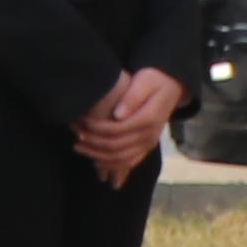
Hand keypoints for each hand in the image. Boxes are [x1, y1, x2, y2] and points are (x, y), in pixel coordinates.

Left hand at [77, 67, 182, 181]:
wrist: (171, 87)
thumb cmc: (153, 80)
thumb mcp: (144, 82)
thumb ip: (131, 98)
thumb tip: (117, 114)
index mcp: (148, 119)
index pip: (117, 130)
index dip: (96, 128)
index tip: (80, 122)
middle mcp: (150, 135)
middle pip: (117, 146)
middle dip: (93, 142)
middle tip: (75, 135)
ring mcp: (149, 143)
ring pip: (122, 158)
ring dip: (99, 156)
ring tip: (79, 147)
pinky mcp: (147, 146)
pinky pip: (131, 162)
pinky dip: (113, 165)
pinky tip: (96, 162)